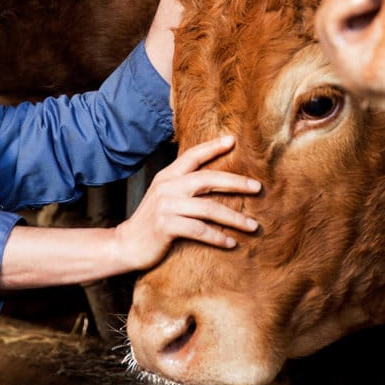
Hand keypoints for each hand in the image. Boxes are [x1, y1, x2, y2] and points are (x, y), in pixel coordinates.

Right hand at [113, 135, 259, 270]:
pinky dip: (218, 237)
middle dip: (236, 182)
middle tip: (258, 187)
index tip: (233, 140)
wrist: (126, 244)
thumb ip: (183, 185)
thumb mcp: (164, 197)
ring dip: (234, 218)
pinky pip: (199, 230)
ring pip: (208, 208)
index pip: (192, 156)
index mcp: (167, 176)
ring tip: (252, 225)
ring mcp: (166, 206)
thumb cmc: (152, 222)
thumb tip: (215, 181)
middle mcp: (167, 187)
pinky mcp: (166, 226)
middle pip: (208, 179)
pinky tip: (231, 243)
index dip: (212, 147)